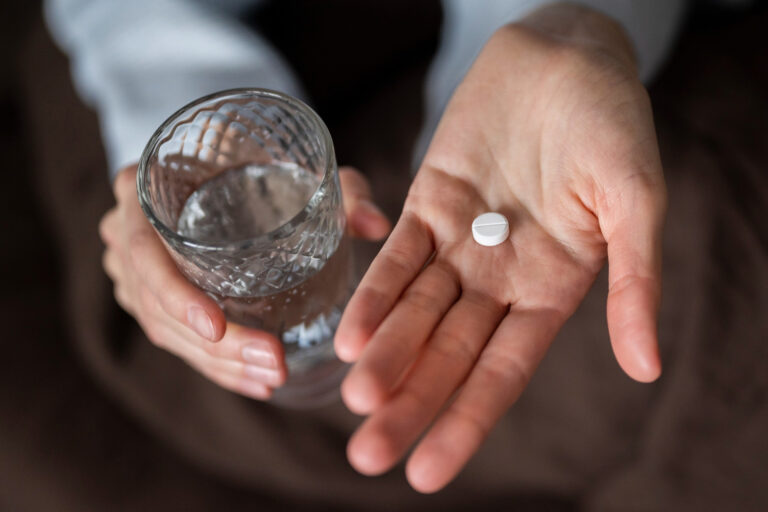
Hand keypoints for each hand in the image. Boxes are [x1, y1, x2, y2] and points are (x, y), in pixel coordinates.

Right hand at [100, 164, 389, 399]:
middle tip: (274, 365)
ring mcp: (133, 269)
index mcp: (142, 185)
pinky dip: (214, 364)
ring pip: (165, 332)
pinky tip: (254, 381)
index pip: (142, 249)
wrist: (224, 162)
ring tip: (273, 379)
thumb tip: (375, 224)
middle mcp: (126, 229)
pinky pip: (175, 339)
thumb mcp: (299, 162)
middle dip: (217, 347)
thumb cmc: (259, 157)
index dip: (175, 294)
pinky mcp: (151, 297)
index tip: (217, 327)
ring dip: (219, 365)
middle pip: (156, 305)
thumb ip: (340, 187)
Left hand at [335, 5, 665, 491]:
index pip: (502, 373)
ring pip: (415, 313)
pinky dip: (375, 294)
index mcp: (552, 290)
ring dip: (383, 356)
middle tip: (366, 455)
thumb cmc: (613, 126)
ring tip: (353, 403)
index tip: (427, 472)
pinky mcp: (427, 206)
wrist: (564, 58)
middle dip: (409, 403)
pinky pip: (397, 258)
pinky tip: (349, 335)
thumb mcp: (637, 204)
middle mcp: (500, 280)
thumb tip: (646, 368)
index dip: (465, 421)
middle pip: (447, 355)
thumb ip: (635, 284)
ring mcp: (460, 245)